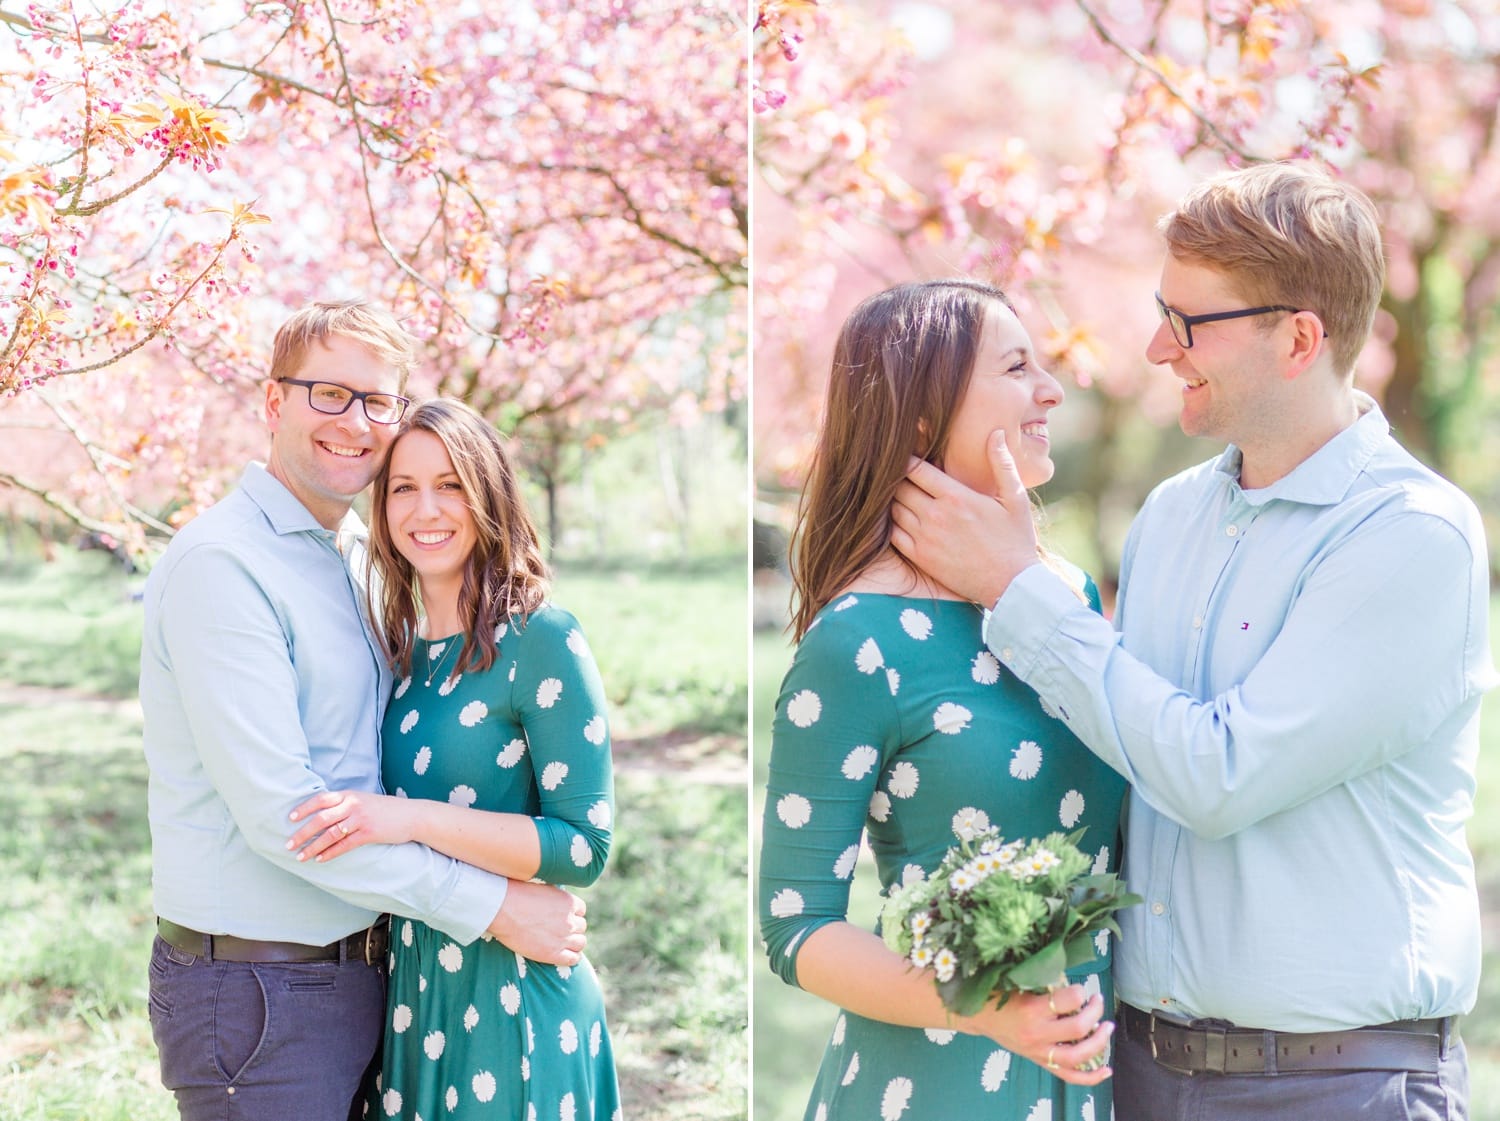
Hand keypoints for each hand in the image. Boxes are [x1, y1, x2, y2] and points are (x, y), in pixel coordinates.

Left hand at [286, 789, 418, 861]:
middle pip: (321, 818)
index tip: (290, 818)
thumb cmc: (385, 809)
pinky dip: (330, 853)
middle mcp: (353, 804)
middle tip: (289, 844)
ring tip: (301, 856)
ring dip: (312, 846)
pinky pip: (344, 845)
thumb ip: (345, 804)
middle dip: (302, 833)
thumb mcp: (364, 800)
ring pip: (330, 834)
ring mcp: (361, 819)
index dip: (304, 808)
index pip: (320, 799)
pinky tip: (320, 859)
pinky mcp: (368, 833)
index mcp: (349, 794)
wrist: (412, 815)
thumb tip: (322, 814)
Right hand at [488, 879, 587, 966]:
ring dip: (573, 942)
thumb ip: (556, 897)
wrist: (503, 910)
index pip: (581, 910)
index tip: (563, 917)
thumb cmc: (518, 894)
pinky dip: (572, 957)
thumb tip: (557, 901)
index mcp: (569, 902)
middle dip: (572, 928)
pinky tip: (563, 955)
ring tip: (561, 943)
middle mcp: (570, 920)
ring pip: (580, 943)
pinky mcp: (553, 954)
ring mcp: (563, 938)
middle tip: (559, 930)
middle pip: (581, 927)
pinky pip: (573, 959)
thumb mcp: (544, 889)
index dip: (572, 914)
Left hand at [890, 430, 1040, 605]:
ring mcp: (925, 538)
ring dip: (893, 499)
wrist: (1012, 585)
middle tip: (897, 472)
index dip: (907, 458)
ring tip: (898, 493)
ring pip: (893, 509)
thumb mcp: (1015, 498)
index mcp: (956, 497)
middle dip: (897, 477)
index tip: (906, 453)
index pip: (916, 468)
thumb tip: (996, 433)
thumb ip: (1002, 464)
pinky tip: (900, 518)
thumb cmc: (1016, 540)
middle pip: (899, 487)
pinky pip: (893, 534)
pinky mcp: (920, 558)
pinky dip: (891, 523)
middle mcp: (936, 515)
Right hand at [965, 983, 1112, 1084]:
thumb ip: (1046, 983)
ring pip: (1077, 1056)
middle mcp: (1037, 1034)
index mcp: (1031, 1010)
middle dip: (1095, 1013)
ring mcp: (1039, 1052)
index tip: (1080, 988)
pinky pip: (1069, 1076)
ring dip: (1099, 1042)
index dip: (1080, 992)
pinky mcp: (1040, 1062)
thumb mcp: (1019, 983)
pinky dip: (1091, 1077)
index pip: (1068, 1001)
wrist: (978, 1017)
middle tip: (1098, 1001)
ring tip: (1107, 1027)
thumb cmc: (999, 994)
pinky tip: (1107, 1071)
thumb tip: (1074, 983)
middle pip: (1077, 1029)